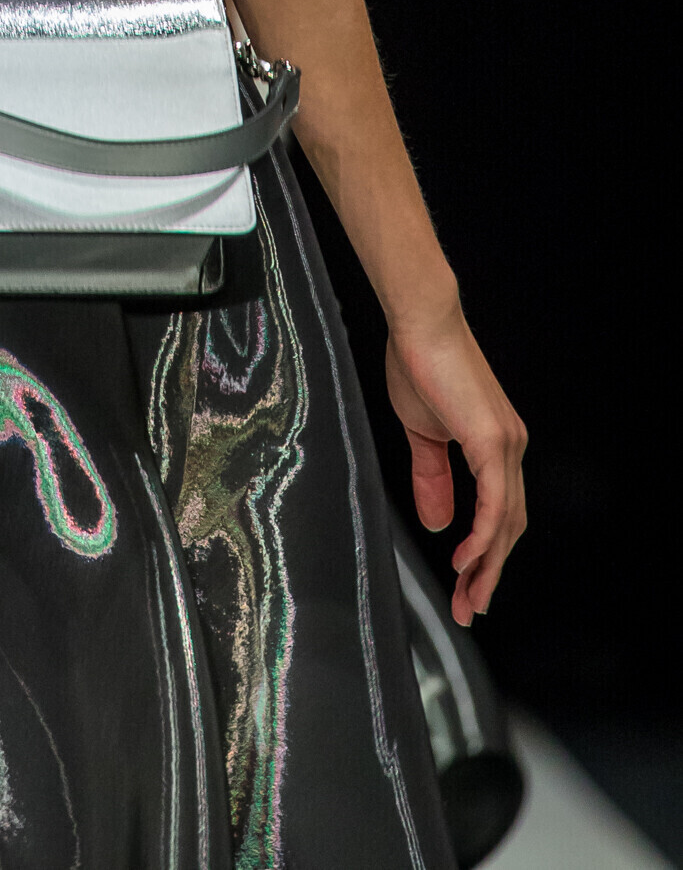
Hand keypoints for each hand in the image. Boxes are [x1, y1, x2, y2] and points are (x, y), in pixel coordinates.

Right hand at [386, 305, 526, 626]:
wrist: (421, 324)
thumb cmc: (420, 365)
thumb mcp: (422, 433)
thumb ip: (433, 477)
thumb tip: (437, 522)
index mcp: (496, 446)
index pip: (500, 513)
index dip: (485, 553)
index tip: (465, 585)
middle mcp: (511, 448)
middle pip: (510, 526)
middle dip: (489, 572)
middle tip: (468, 607)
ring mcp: (507, 446)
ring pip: (507, 522)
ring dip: (488, 565)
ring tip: (468, 597)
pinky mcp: (493, 443)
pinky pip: (496, 504)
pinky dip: (484, 537)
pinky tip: (468, 560)